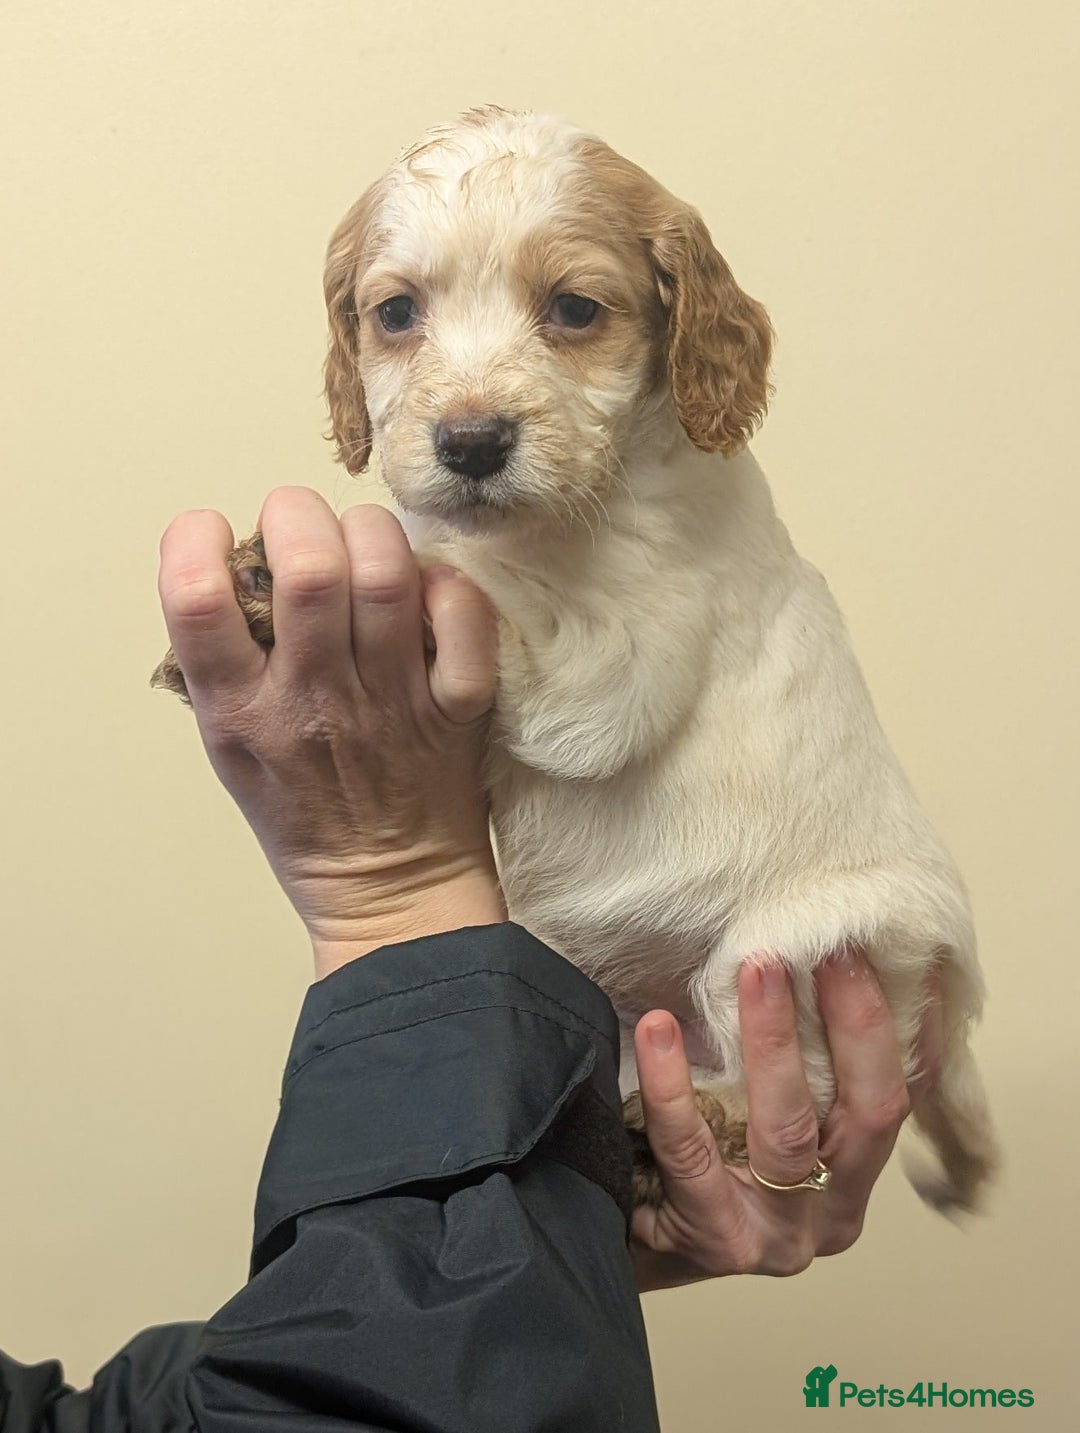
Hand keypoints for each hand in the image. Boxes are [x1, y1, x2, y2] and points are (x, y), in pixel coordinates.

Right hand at [157, 487, 505, 976]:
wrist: (391, 890)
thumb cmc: (306, 813)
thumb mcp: (230, 747)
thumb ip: (225, 663)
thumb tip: (238, 566)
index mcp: (241, 711)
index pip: (198, 601)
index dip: (194, 543)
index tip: (209, 532)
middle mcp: (313, 699)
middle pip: (310, 568)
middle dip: (298, 515)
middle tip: (300, 524)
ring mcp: (391, 701)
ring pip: (387, 575)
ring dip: (371, 534)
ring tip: (361, 543)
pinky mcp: (456, 707)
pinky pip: (462, 619)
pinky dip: (447, 585)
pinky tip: (426, 589)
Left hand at [630, 952, 941, 1289]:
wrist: (630, 1236)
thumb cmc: (706, 1162)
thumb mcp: (766, 1115)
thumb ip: (802, 1061)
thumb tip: (813, 954)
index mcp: (858, 1172)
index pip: (903, 1094)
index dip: (911, 1027)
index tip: (899, 953)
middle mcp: (835, 1209)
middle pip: (869, 1110)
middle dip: (856, 1020)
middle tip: (829, 949)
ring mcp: (780, 1232)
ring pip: (788, 1131)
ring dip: (774, 1040)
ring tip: (756, 969)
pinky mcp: (716, 1238)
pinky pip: (691, 1150)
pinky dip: (671, 1084)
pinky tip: (658, 1030)